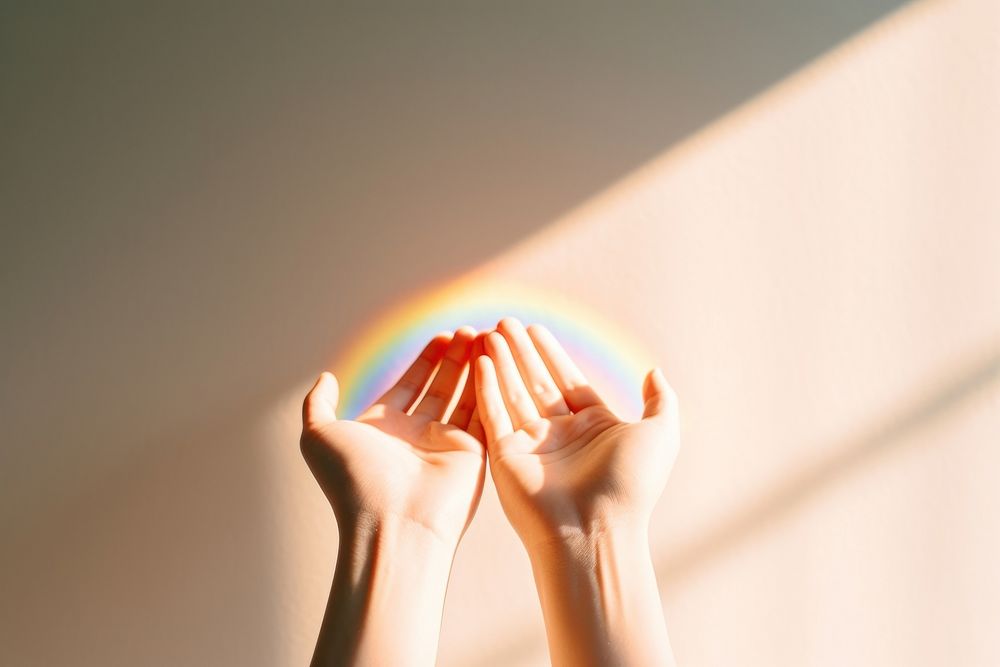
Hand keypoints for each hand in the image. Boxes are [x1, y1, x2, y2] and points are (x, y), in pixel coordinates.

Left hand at [300, 327, 485, 665]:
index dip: (426, 360)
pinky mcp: (471, 454)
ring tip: (486, 339)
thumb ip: (318, 403)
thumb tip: (326, 377)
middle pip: (440, 388)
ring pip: (464, 398)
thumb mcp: (318, 435)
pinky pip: (483, 414)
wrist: (391, 522)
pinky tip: (496, 364)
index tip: (442, 335)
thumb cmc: (352, 480)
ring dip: (474, 369)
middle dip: (454, 359)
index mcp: (384, 428)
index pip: (410, 385)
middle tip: (470, 331)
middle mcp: (416, 436)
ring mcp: (445, 445)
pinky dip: (490, 389)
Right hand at [475, 318, 678, 549]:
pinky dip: (485, 387)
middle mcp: (560, 435)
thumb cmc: (631, 484)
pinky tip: (480, 359)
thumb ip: (660, 400)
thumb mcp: (660, 434)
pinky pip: (493, 414)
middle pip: (536, 382)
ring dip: (500, 361)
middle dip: (520, 351)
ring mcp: (531, 446)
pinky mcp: (506, 457)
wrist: (595, 529)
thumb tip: (653, 371)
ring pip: (512, 393)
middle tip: (505, 321)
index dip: (550, 353)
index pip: (567, 380)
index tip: (535, 328)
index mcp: (594, 427)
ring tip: (488, 330)